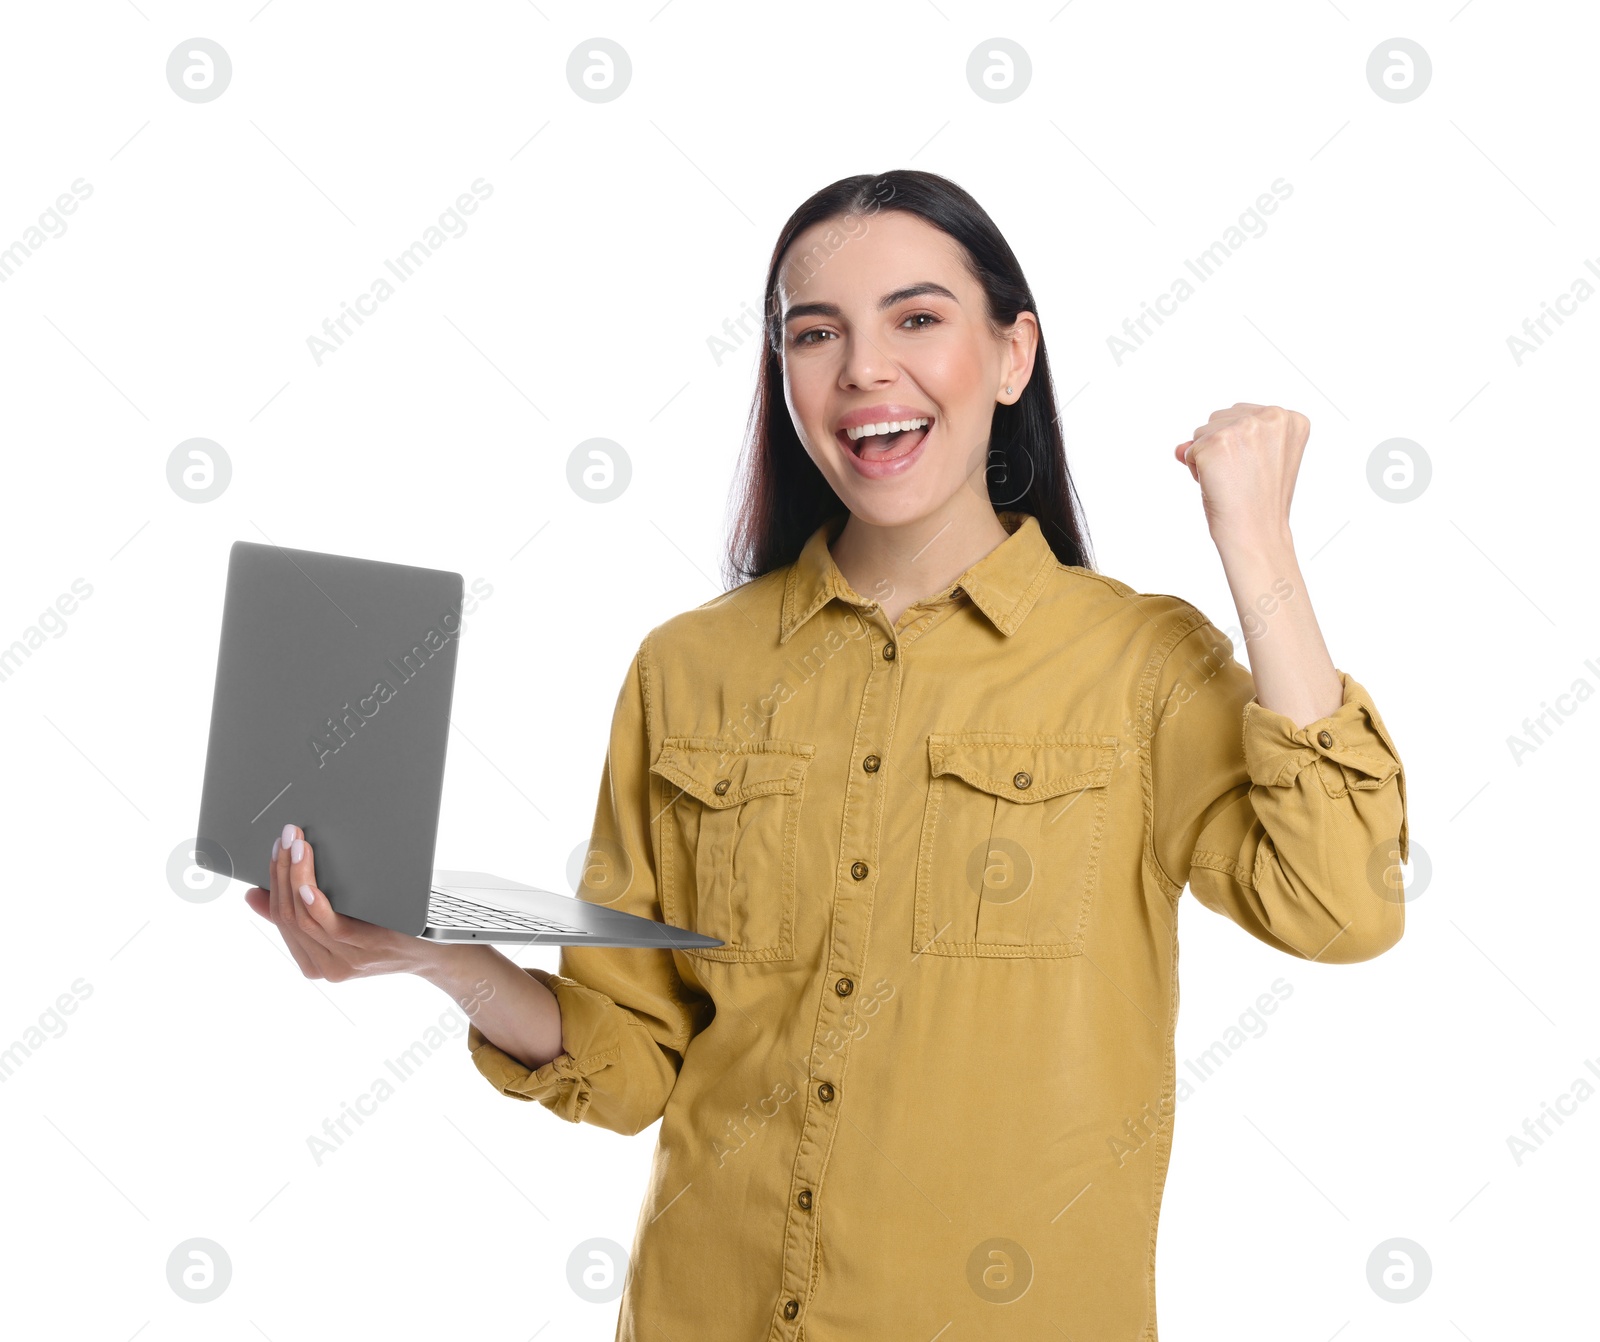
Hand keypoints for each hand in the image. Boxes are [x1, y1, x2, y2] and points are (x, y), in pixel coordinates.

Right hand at [244, 823, 438, 981]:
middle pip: (288, 916)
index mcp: (315, 961)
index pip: (281, 919)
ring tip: (296, 847)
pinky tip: (308, 883)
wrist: (439, 951)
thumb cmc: (391, 930)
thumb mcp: (341, 923)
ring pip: (302, 917)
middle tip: (284, 840)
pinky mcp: (364, 948)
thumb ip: (303, 913)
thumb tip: (257, 895)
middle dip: (281, 873)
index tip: (272, 853)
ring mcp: (344, 959)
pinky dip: (312, 901)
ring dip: (294, 877)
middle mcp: (326, 965)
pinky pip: (327, 924)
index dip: (271, 884)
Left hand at [1174, 402, 1307, 550]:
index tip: (1255, 469)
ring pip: (1202, 432)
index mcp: (1290, 419)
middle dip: (1221, 448)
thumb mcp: (1253, 462)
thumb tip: (1179, 448)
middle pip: (1220, 418)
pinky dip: (1195, 470)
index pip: (1242, 415)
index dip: (1239, 446)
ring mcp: (1245, 427)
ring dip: (1207, 458)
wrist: (1256, 534)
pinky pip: (1189, 450)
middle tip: (1241, 478)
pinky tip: (1217, 485)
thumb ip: (1222, 440)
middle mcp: (1272, 416)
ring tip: (1231, 482)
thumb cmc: (1258, 504)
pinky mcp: (1218, 441)